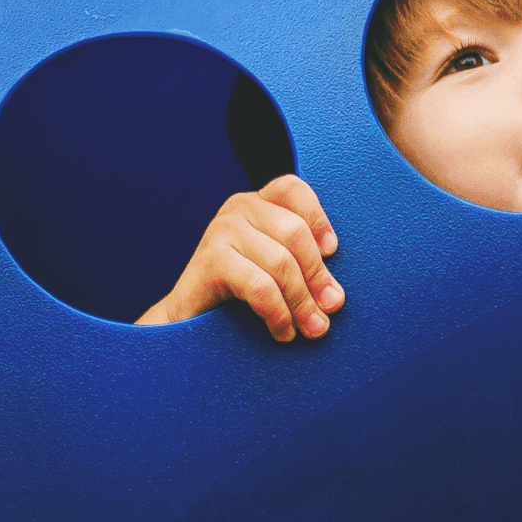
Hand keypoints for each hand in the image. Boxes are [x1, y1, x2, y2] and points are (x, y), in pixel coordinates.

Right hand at [137, 174, 342, 340]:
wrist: (187, 326)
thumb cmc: (238, 298)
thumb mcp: (275, 272)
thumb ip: (303, 269)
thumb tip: (334, 297)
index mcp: (257, 203)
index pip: (293, 189)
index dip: (318, 217)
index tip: (331, 253)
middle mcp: (238, 208)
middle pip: (296, 233)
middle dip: (317, 277)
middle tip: (328, 311)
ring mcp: (220, 230)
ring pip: (281, 263)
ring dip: (301, 303)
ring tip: (310, 329)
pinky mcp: (210, 259)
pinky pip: (260, 286)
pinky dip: (278, 313)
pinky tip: (282, 331)